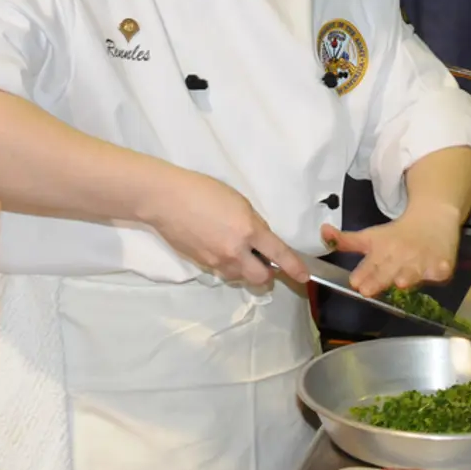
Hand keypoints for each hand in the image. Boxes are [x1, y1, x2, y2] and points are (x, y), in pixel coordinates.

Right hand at [143, 169, 308, 286]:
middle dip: (267, 272)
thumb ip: (253, 224)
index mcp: (248, 230)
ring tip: (237, 249)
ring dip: (246, 269)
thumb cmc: (203, 191)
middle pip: (261, 278)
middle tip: (263, 259)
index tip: (304, 276)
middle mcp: (234, 251)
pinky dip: (228, 264)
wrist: (166, 200)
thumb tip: (259, 241)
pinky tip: (219, 246)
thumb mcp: (238, 201)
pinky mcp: (202, 265)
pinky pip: (223, 271)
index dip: (294, 266)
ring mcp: (217, 261)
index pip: (278, 253)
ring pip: (240, 276)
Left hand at [320, 201, 462, 296]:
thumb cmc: (398, 232)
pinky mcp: (441, 263)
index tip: (355, 282)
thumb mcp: (371, 235)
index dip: (363, 273)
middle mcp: (400, 254)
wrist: (432, 216)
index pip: (370, 265)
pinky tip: (437, 272)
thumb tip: (322, 231)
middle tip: (369, 289)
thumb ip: (346, 241)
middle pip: (388, 271)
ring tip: (401, 282)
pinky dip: (438, 270)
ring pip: (413, 271)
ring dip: (408, 276)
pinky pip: (439, 269)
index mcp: (382, 248)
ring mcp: (421, 259)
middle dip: (379, 279)